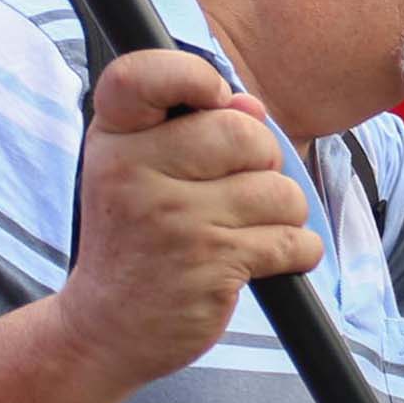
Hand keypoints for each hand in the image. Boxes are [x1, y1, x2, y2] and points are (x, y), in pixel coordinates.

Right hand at [57, 49, 323, 391]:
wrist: (107, 327)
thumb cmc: (135, 236)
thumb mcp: (137, 168)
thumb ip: (191, 125)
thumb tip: (251, 106)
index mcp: (114, 138)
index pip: (141, 74)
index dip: (191, 75)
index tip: (211, 99)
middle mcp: (135, 172)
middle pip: (243, 132)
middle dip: (263, 159)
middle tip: (239, 189)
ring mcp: (174, 220)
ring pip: (279, 189)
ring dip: (281, 213)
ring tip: (246, 230)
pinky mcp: (211, 265)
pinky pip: (293, 240)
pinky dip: (296, 252)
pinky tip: (263, 260)